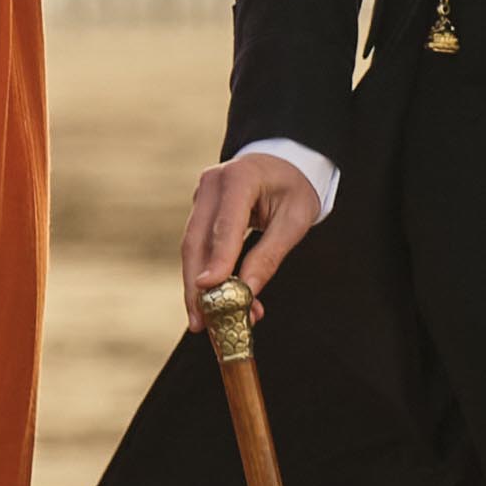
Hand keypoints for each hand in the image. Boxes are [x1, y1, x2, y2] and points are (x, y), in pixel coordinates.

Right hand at [178, 151, 324, 315]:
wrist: (285, 162)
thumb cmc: (294, 189)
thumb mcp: (294, 221)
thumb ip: (269, 256)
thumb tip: (246, 294)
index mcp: (241, 177)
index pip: (226, 225)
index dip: (217, 259)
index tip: (208, 289)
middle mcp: (212, 184)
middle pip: (196, 241)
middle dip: (196, 286)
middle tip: (200, 323)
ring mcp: (201, 197)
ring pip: (191, 248)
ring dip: (197, 287)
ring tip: (205, 323)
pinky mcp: (199, 211)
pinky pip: (198, 247)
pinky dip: (205, 275)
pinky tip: (214, 303)